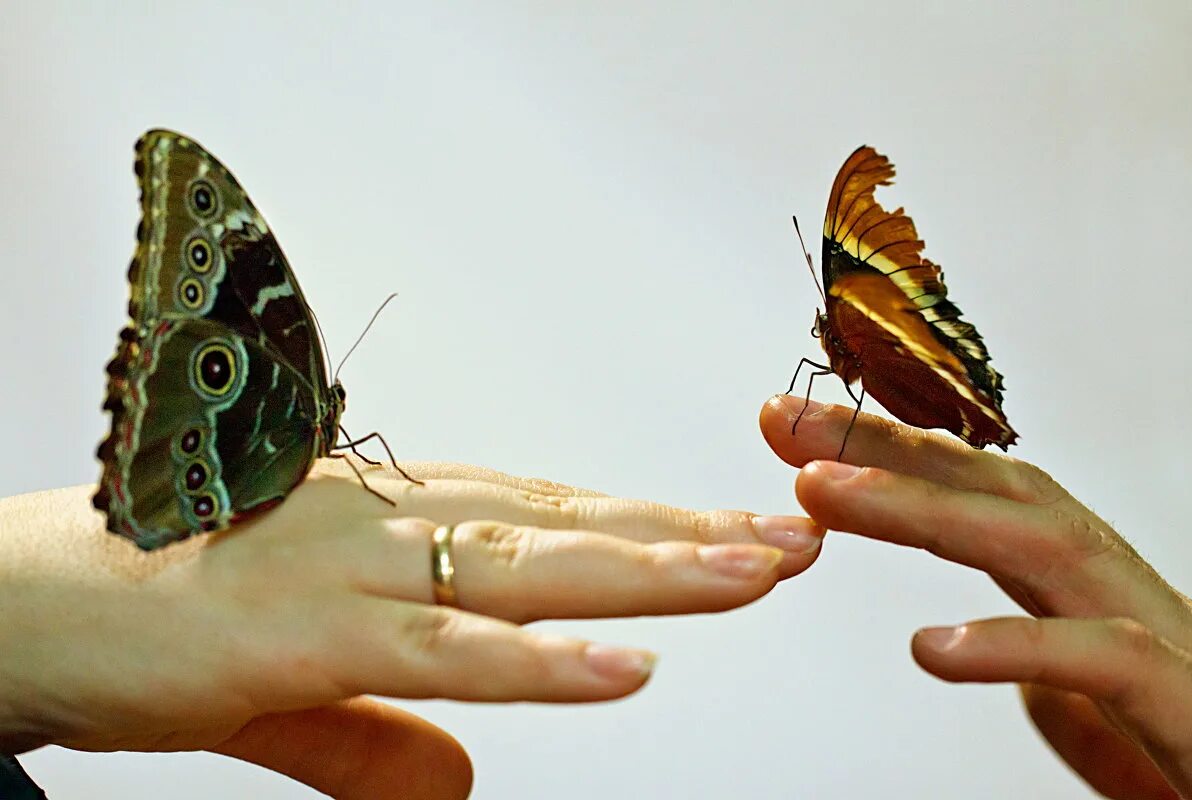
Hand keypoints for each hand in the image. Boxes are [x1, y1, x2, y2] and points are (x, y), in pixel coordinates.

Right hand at [0, 459, 822, 799]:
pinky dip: (541, 661)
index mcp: (400, 521)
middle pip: (572, 529)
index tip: (738, 529)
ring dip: (652, 576)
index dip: (652, 524)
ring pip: (534, 571)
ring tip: (753, 573)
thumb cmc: (172, 606)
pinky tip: (625, 670)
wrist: (42, 596)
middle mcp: (397, 523)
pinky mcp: (316, 630)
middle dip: (689, 535)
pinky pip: (449, 649)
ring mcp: (363, 569)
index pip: (553, 516)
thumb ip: (385, 735)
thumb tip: (463, 782)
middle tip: (795, 534)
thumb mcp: (298, 681)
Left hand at [762, 395, 1191, 799]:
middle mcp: (1124, 593)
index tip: (802, 433)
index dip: (892, 454)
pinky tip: (931, 648)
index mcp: (1092, 591)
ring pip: (1042, 546)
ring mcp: (1165, 640)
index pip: (983, 496)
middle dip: (890, 448)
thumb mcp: (1106, 716)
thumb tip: (998, 658)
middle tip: (788, 422)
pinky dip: (1014, 648)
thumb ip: (1054, 675)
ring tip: (825, 493)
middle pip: (1001, 491)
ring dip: (925, 509)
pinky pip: (1103, 663)